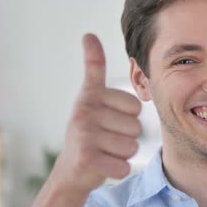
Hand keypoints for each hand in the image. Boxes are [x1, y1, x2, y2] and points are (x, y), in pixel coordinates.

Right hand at [51, 33, 141, 192]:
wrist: (70, 171)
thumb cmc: (89, 132)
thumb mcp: (90, 97)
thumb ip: (94, 68)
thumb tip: (88, 35)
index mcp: (89, 95)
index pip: (135, 105)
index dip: (128, 117)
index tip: (106, 118)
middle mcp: (84, 111)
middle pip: (136, 127)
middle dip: (126, 137)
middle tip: (104, 140)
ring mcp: (84, 134)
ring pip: (131, 147)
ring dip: (122, 154)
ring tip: (103, 151)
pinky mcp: (87, 158)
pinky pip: (124, 166)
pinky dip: (117, 170)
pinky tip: (101, 166)